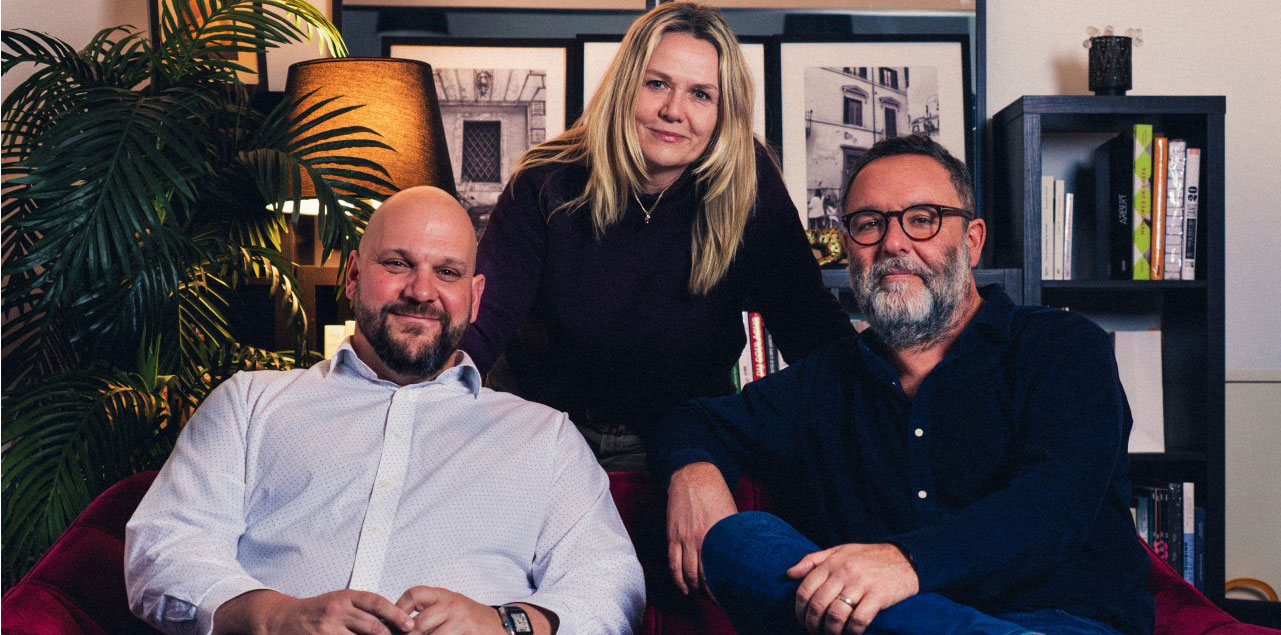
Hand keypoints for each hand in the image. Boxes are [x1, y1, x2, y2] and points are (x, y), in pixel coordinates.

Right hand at [214, 588, 415, 634]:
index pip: (377, 603)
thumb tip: (392, 620)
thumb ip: (362, 609)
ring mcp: (328, 628)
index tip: (410, 625)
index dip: (396, 614)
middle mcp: (337, 610)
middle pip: (373, 626)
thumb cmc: (317, 611)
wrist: (282, 619)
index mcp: (346, 596)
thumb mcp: (340, 601)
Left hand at [394, 586, 505, 634]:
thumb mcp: (447, 606)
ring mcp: (460, 620)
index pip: (413, 594)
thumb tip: (397, 623)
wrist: (498, 624)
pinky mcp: (467, 632)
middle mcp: (450, 604)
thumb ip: (427, 610)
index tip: (392, 625)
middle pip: (418, 623)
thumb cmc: (467, 617)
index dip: (399, 609)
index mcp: (442, 595)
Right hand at [665, 462, 737, 594]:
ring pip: (687, 573)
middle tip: (716, 600)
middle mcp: (701, 539)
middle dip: (710, 592)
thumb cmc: (714, 493)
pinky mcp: (673, 536)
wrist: (692, 476)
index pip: (721, 568)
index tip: (730, 594)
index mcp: (718, 535)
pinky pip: (673, 563)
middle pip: (704, 575)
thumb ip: (731, 535)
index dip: (725, 585)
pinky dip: (678, 579)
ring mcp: (684, 538)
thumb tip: (740, 552)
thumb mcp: (730, 514)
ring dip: (694, 588)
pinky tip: (684, 588)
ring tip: (701, 596)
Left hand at [786, 543, 918, 634]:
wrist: (905, 558)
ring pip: (835, 614)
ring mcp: (861, 584)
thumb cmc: (869, 557)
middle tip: (814, 632)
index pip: (805, 589)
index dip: (800, 610)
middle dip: (812, 624)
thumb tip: (789, 574)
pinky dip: (852, 632)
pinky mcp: (878, 596)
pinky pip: (859, 620)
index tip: (802, 620)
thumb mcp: (839, 551)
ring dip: (830, 631)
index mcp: (831, 562)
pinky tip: (851, 634)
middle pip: (818, 604)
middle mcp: (844, 572)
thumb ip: (813, 561)